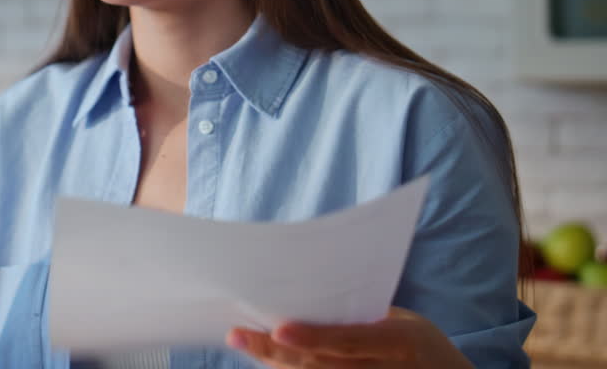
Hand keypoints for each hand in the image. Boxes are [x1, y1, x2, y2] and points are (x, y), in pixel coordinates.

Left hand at [225, 307, 471, 368]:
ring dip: (276, 365)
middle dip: (275, 352)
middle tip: (237, 336)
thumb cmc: (423, 346)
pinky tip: (268, 362)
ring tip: (244, 345)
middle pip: (321, 366)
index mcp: (397, 343)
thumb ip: (362, 317)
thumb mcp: (404, 323)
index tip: (278, 329)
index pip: (348, 341)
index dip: (313, 338)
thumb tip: (310, 299)